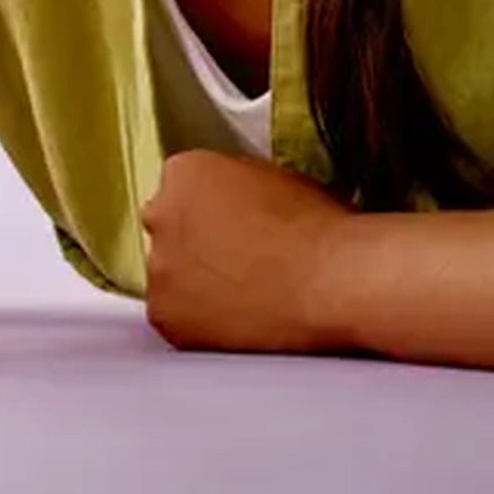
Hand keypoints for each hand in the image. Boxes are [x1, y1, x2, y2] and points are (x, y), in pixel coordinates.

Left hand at [140, 152, 355, 353]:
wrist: (334, 281)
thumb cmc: (320, 229)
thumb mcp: (275, 178)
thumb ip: (234, 187)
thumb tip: (233, 205)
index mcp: (185, 172)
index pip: (182, 189)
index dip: (211, 211)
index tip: (231, 227)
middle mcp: (160, 214)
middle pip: (169, 230)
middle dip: (196, 245)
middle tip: (238, 264)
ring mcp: (159, 266)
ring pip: (169, 275)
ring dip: (196, 284)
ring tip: (246, 295)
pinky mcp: (165, 314)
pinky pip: (175, 317)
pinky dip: (199, 321)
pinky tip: (238, 319)